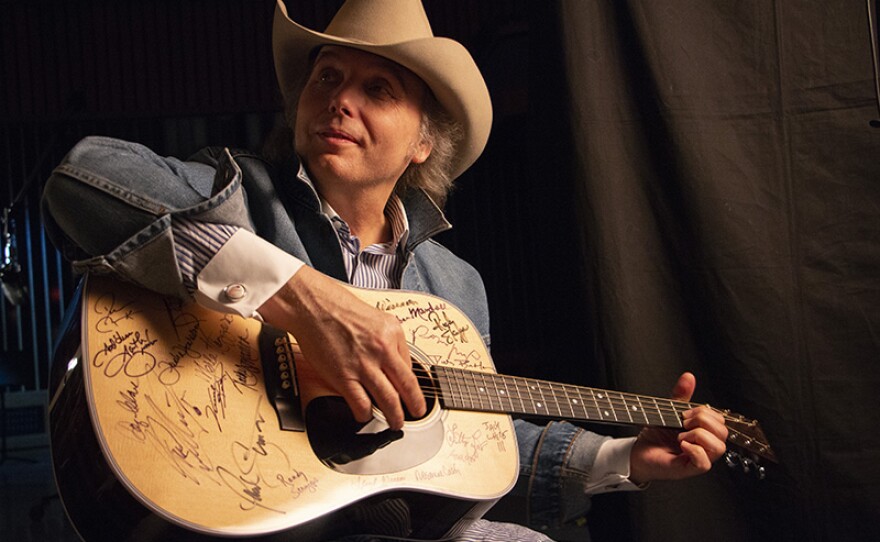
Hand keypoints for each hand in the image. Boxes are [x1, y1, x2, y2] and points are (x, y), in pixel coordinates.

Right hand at [258, 266, 425, 429]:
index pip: (410, 366)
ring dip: (394, 416)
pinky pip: (361, 404)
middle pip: (406, 387)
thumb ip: (389, 341)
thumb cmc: (338, 308)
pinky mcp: (344, 376)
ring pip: (388, 400)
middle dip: (414, 406)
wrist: (312, 305)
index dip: (412, 384)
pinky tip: (365, 415)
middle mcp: (382, 349)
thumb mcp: (377, 318)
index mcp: (392, 333)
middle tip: (416, 415)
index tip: (413, 393)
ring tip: (395, 422)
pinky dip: (365, 414)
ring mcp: (363, 364)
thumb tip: (396, 365)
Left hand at [629, 372, 727, 483]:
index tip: (685, 414)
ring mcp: (698, 458)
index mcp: (704, 432)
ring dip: (699, 436)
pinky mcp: (689, 469)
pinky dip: (694, 451)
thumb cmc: (655, 435)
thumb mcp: (669, 410)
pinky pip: (704, 464)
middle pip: (723, 433)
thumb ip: (681, 395)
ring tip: (681, 436)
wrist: (638, 451)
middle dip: (703, 422)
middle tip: (683, 423)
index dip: (706, 413)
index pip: (720, 421)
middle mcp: (705, 446)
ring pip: (719, 448)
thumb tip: (689, 377)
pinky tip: (682, 444)